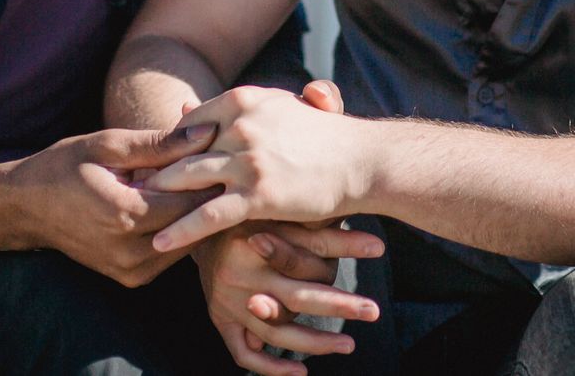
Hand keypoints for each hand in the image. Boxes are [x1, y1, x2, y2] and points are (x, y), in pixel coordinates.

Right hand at [10, 123, 217, 285]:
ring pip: (187, 240)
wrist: (26, 208)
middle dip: (206, 193)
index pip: (194, 201)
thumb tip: (208, 132)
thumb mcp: (109, 145)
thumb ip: (161, 143)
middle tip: (210, 164)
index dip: (210, 175)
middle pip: (195, 224)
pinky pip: (171, 251)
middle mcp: (131, 253)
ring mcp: (132, 271)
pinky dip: (177, 226)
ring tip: (188, 180)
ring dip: (193, 211)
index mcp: (125, 217)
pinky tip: (170, 200)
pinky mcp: (133, 278)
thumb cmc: (65, 167)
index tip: (218, 151)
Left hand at [148, 85, 373, 252]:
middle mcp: (240, 125)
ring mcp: (247, 159)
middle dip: (151, 170)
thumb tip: (187, 109)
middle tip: (122, 188)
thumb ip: (234, 111)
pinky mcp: (257, 194)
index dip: (166, 145)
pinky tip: (160, 242)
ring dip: (156, 198)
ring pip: (187, 180)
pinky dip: (180, 229)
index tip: (143, 162)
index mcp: (243, 100)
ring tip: (129, 212)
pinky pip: (208, 215)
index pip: (190, 124)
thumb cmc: (324, 137)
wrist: (362, 161)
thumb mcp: (278, 109)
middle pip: (182, 150)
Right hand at [193, 222, 381, 375]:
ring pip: (276, 331)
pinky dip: (271, 366)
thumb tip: (377, 245)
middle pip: (297, 297)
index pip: (307, 255)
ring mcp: (228, 301)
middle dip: (339, 305)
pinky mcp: (219, 318)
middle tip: (373, 311)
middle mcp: (240, 273)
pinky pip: (244, 352)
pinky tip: (300, 371)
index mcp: (255, 240)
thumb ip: (325, 231)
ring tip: (347, 343)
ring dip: (314, 342)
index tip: (379, 248)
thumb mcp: (282, 213)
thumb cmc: (249, 214)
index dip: (345, 249)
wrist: (195, 222)